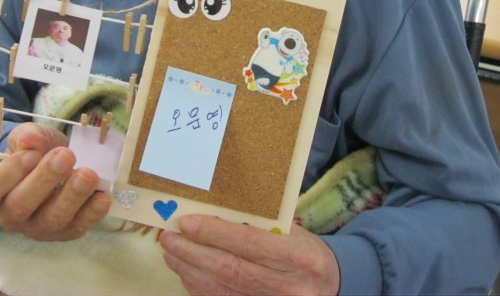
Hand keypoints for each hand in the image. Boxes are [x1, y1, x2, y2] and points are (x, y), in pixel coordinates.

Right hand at [0, 122, 110, 240]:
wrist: (55, 163)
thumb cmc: (34, 150)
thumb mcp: (27, 137)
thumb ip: (27, 137)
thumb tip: (31, 140)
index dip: (7, 173)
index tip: (31, 154)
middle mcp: (9, 215)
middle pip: (20, 206)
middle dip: (45, 180)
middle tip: (65, 156)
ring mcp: (37, 228)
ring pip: (51, 220)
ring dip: (71, 197)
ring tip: (88, 174)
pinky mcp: (63, 233)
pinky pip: (77, 228)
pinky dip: (92, 213)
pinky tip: (103, 196)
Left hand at [159, 215, 339, 295]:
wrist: (330, 287)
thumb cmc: (306, 252)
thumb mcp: (293, 232)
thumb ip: (260, 224)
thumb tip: (214, 212)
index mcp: (300, 257)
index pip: (250, 245)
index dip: (215, 234)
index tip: (187, 222)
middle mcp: (287, 287)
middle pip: (230, 270)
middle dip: (193, 253)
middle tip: (169, 237)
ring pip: (222, 291)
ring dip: (190, 270)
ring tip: (171, 252)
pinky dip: (200, 288)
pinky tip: (187, 271)